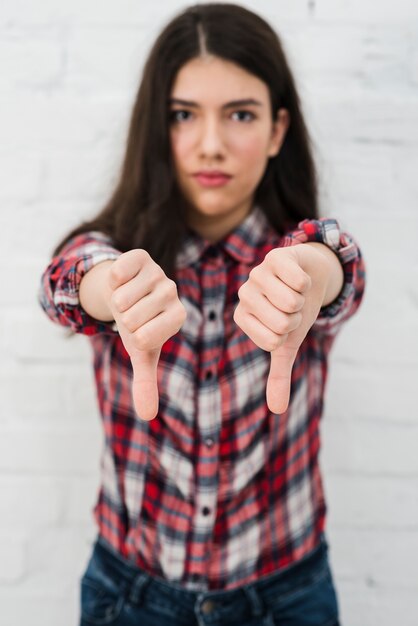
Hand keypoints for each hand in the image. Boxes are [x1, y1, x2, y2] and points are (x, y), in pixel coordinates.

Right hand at [107, 249, 186, 420]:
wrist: (123, 292)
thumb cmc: (136, 325)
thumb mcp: (140, 353)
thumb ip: (145, 382)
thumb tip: (147, 416)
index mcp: (178, 317)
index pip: (146, 337)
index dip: (132, 337)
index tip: (137, 330)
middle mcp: (173, 293)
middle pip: (132, 317)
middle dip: (122, 319)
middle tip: (130, 313)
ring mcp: (158, 273)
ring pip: (124, 298)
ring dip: (116, 301)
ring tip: (126, 299)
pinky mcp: (142, 257)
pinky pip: (119, 272)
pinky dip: (112, 281)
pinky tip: (121, 282)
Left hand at [233, 244, 329, 412]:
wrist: (311, 276)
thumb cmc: (295, 312)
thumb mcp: (288, 344)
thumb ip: (279, 376)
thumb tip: (277, 411)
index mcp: (242, 317)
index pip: (273, 340)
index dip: (289, 334)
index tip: (285, 323)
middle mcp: (244, 294)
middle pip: (282, 322)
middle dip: (297, 317)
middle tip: (291, 306)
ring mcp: (257, 273)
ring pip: (291, 301)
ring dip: (303, 300)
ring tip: (294, 291)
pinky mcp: (275, 256)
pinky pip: (298, 280)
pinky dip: (307, 282)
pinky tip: (298, 276)